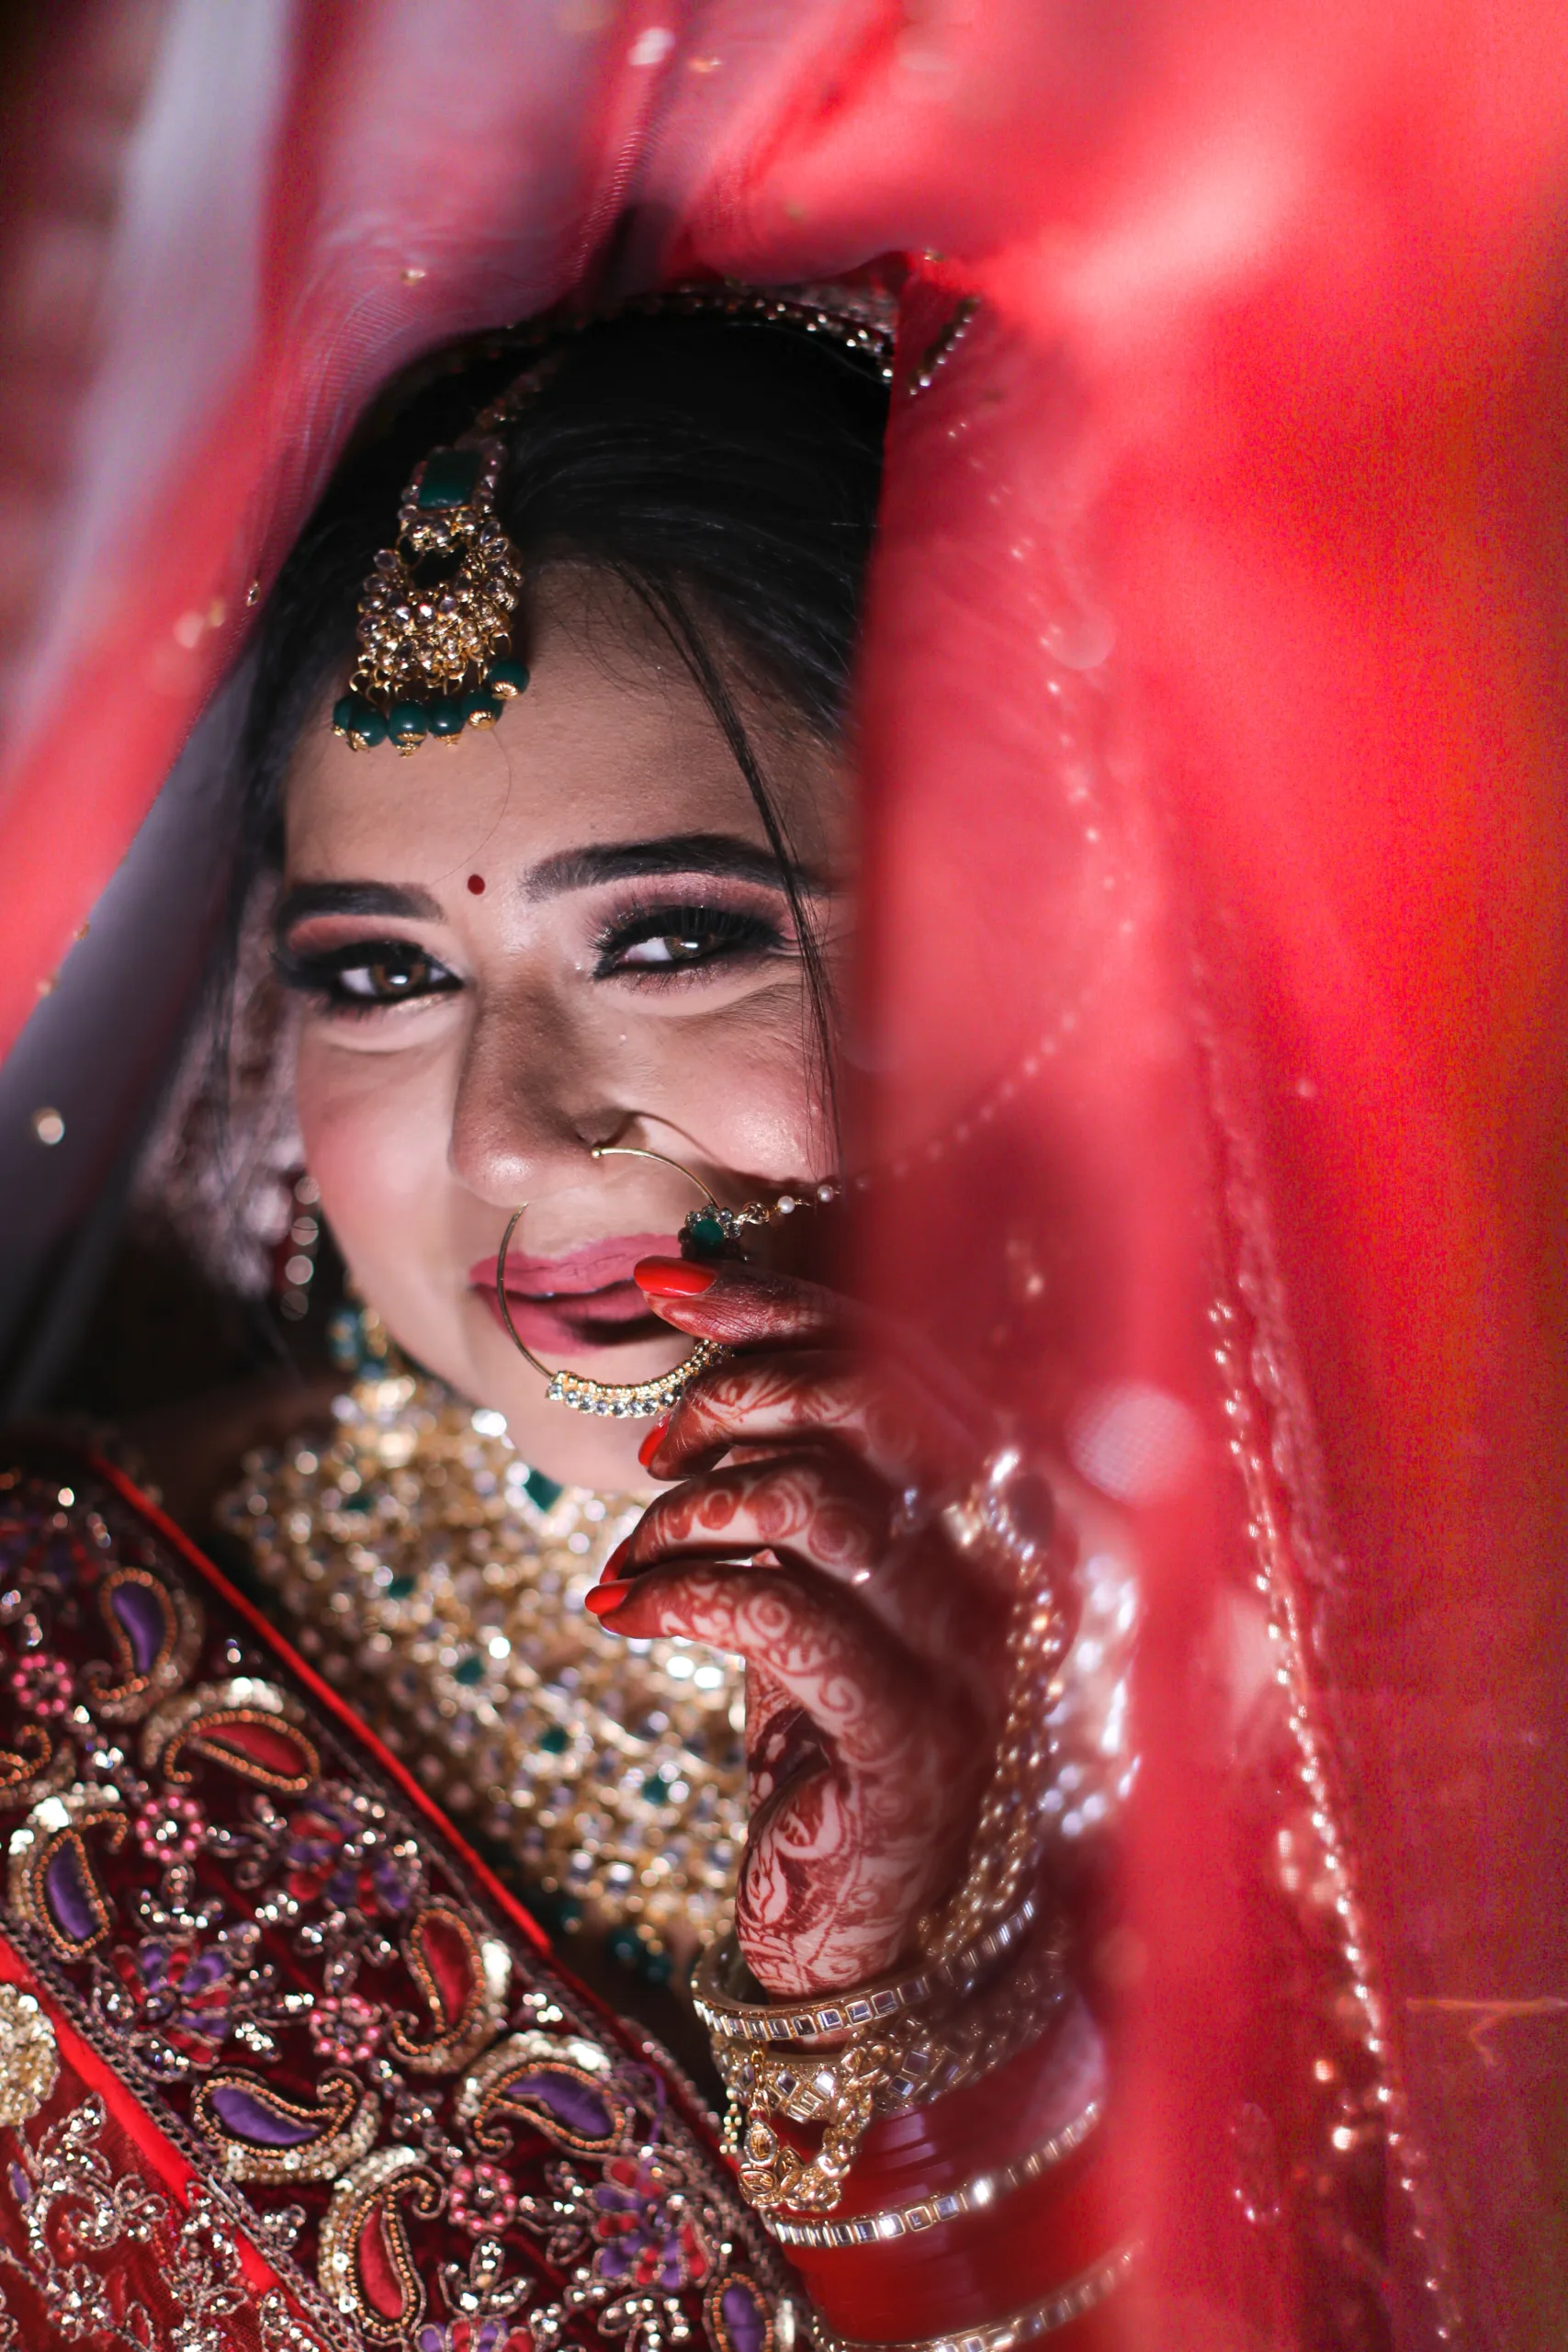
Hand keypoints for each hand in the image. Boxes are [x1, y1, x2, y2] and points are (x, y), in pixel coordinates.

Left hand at [583, 1257, 1047, 1999]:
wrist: (884, 1936)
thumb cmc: (845, 1738)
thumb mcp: (836, 1588)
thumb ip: (817, 1478)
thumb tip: (719, 1351)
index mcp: (1014, 1511)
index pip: (904, 1358)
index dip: (783, 1305)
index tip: (669, 1284)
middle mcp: (1022, 1573)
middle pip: (873, 1405)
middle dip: (739, 1392)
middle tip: (661, 1448)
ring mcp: (977, 1660)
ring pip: (820, 1502)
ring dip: (692, 1510)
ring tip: (636, 1557)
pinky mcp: (909, 1744)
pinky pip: (782, 1618)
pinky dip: (682, 1595)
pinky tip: (624, 1610)